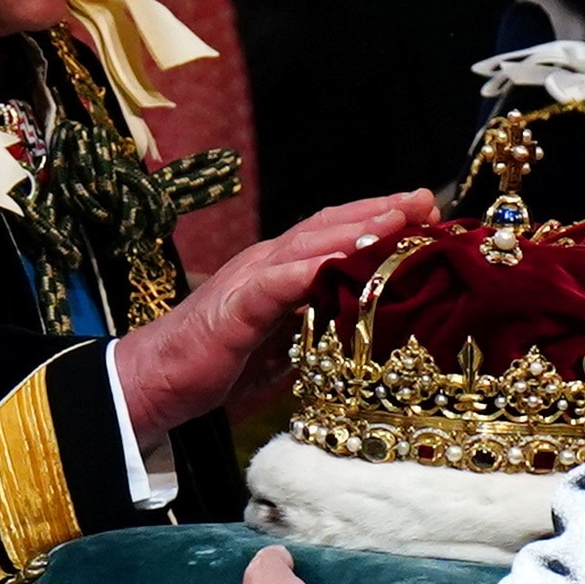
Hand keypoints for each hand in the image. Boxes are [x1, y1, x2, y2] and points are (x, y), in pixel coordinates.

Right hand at [114, 191, 436, 440]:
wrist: (157, 382)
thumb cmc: (222, 366)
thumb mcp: (289, 345)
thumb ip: (323, 326)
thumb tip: (375, 328)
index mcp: (282, 270)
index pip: (338, 235)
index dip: (381, 221)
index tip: (427, 214)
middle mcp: (268, 263)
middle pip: (330, 227)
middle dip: (380, 211)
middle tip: (426, 201)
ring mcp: (249, 279)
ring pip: (308, 245)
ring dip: (354, 231)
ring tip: (396, 221)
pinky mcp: (234, 307)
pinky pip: (276, 282)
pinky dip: (310, 269)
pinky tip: (339, 263)